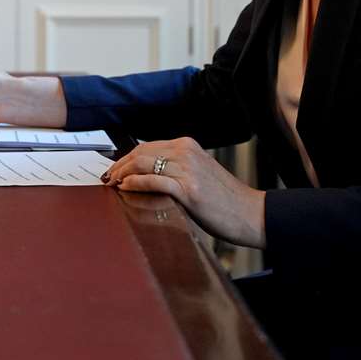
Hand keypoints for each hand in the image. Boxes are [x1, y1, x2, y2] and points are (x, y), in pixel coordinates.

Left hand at [102, 138, 266, 248]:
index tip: (114, 169)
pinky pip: (154, 180)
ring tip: (113, 184)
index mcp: (188, 145)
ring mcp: (187, 169)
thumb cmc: (225, 199)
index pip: (146, 146)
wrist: (252, 214)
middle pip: (141, 153)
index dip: (126, 158)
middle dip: (119, 165)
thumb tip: (145, 174)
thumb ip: (176, 168)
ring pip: (143, 164)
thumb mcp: (199, 173)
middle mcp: (186, 152)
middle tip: (108, 178)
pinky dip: (135, 183)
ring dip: (123, 174)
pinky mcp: (189, 189)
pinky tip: (125, 187)